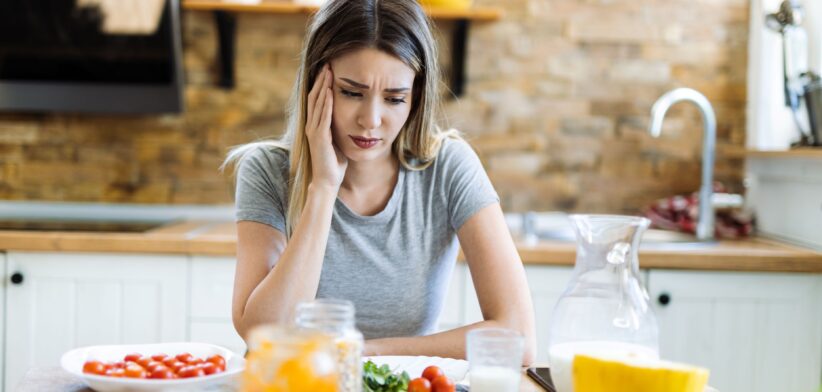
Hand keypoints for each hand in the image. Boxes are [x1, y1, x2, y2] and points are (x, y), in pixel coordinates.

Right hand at [305, 64, 346, 188]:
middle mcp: (311, 125)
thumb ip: (338, 127)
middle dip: (321, 80)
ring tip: (328, 72)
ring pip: (317, 104)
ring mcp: (313, 131)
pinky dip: (325, 104)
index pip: (317, 99)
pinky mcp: (318, 138)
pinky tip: (329, 92)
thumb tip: (349, 117)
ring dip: (323, 87)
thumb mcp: (337, 140)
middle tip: (327, 63)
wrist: (327, 181)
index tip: (329, 69)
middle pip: (314, 97)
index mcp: (315, 125)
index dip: (322, 84)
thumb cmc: (334, 162)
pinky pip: (322, 117)